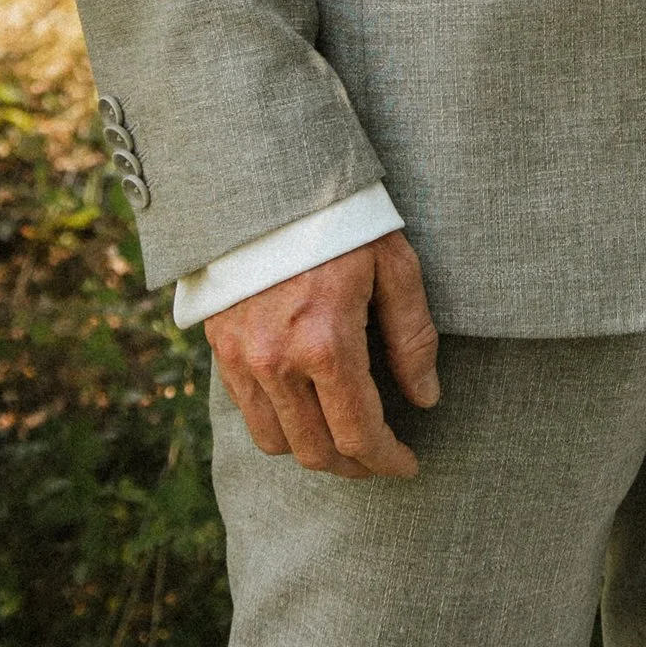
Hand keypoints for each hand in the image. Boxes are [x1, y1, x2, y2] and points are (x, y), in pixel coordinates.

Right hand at [206, 231, 441, 479]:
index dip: (386, 460)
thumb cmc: (343, 218)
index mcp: (327, 344)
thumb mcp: (395, 265)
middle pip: (314, 451)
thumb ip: (412, 337)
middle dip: (352, 466)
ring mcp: (241, 357)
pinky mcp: (220, 346)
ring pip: (275, 440)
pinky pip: (246, 410)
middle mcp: (277, 362)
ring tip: (343, 440)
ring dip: (312, 451)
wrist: (267, 181)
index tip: (407, 465)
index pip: (358, 433)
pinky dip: (279, 423)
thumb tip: (426, 398)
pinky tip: (306, 408)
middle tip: (379, 458)